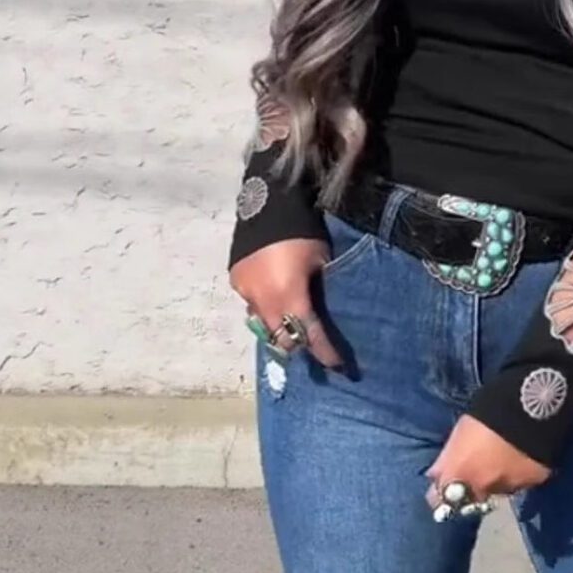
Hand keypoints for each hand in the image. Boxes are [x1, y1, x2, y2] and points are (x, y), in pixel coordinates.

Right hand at [228, 238, 342, 368]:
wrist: (268, 205)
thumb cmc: (303, 233)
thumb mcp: (321, 261)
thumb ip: (322, 289)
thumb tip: (327, 307)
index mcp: (289, 297)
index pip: (308, 335)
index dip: (324, 352)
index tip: (336, 366)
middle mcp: (264, 302)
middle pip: (281, 338)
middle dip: (298, 345)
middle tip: (313, 346)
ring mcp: (246, 292)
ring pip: (263, 324)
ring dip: (279, 328)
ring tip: (293, 325)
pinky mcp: (236, 281)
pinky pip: (253, 304)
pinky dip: (266, 306)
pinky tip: (275, 299)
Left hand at [426, 415, 550, 507]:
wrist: (528, 403)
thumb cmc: (486, 410)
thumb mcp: (460, 432)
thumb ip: (449, 458)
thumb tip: (439, 472)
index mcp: (457, 473)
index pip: (437, 499)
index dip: (440, 490)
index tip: (443, 484)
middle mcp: (481, 488)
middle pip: (470, 500)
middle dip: (469, 490)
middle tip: (475, 473)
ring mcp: (508, 487)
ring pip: (497, 491)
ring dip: (496, 481)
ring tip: (502, 459)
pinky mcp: (532, 483)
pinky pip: (522, 482)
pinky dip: (519, 473)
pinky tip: (523, 456)